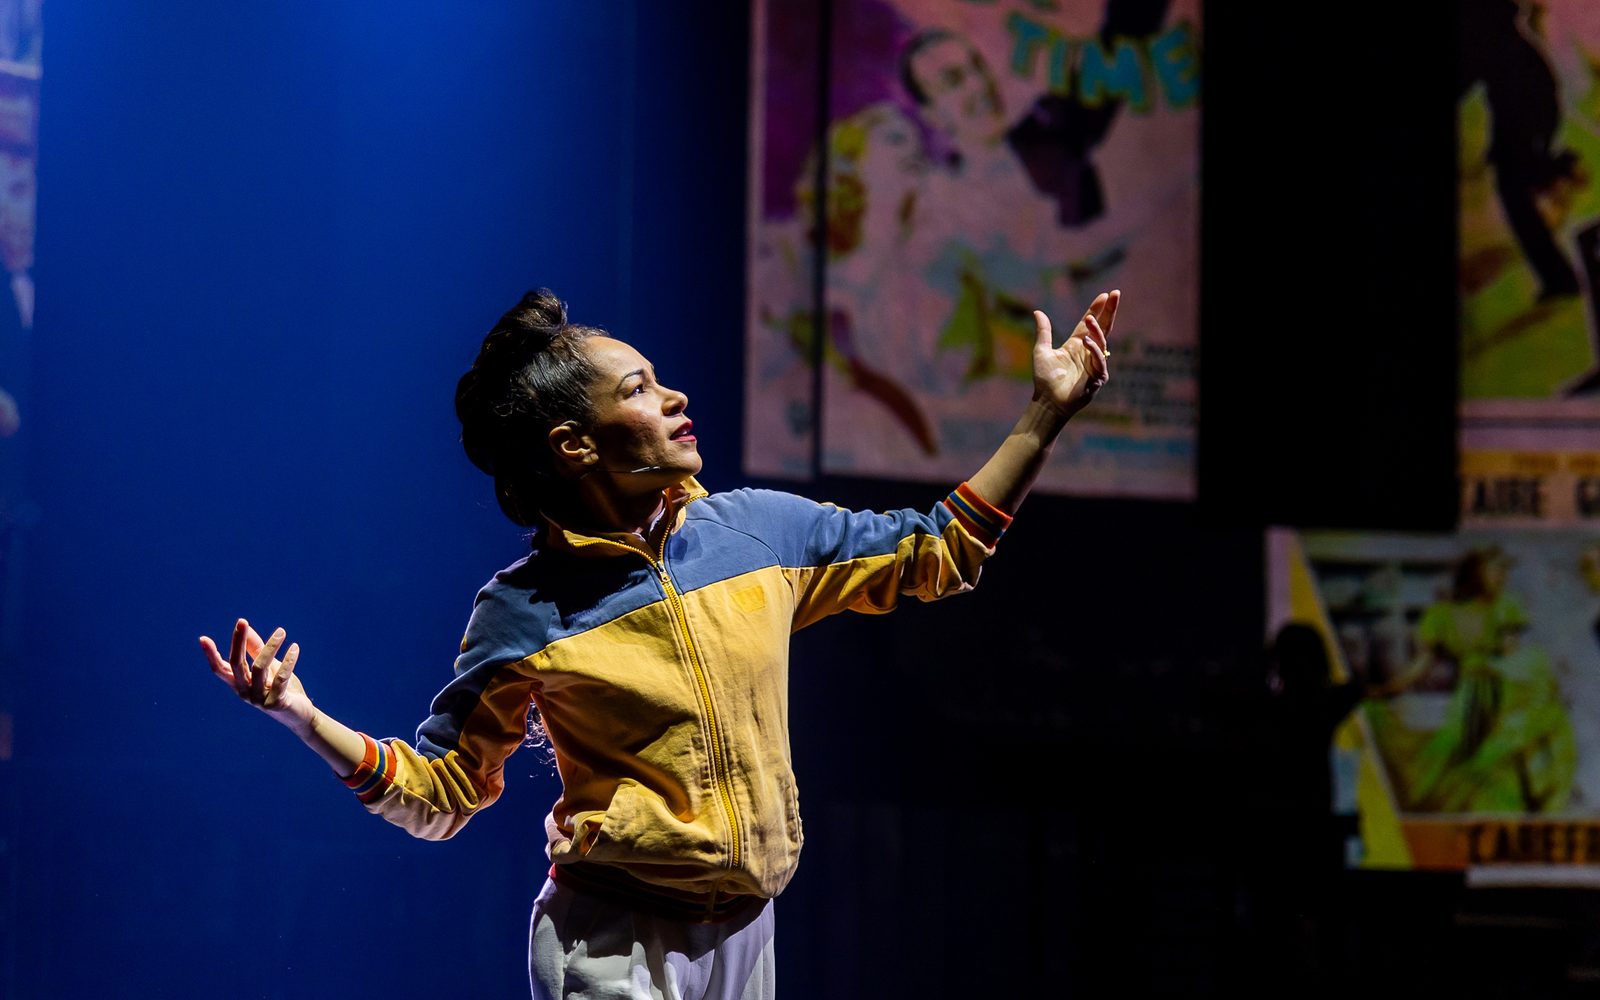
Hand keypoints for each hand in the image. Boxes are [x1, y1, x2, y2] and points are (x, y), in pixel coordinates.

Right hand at [200, 618, 313, 728]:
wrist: (300, 715)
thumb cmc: (282, 689)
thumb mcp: (269, 668)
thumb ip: (257, 650)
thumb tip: (246, 628)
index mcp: (239, 683)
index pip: (220, 668)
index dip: (211, 655)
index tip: (203, 639)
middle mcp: (245, 691)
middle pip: (236, 664)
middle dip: (238, 641)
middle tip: (242, 622)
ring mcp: (258, 699)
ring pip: (259, 668)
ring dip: (270, 646)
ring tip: (281, 631)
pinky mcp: (275, 703)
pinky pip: (280, 678)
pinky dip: (288, 661)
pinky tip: (295, 648)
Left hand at [1032, 289, 1116, 417]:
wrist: (1048, 402)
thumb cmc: (1045, 380)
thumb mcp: (1041, 351)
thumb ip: (1043, 331)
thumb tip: (1038, 311)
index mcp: (1076, 345)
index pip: (1090, 324)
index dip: (1097, 309)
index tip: (1104, 295)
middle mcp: (1088, 352)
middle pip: (1103, 328)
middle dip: (1110, 311)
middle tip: (1115, 294)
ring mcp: (1095, 364)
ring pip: (1101, 342)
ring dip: (1096, 330)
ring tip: (1090, 319)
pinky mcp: (1098, 377)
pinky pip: (1099, 361)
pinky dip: (1094, 351)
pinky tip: (1087, 342)